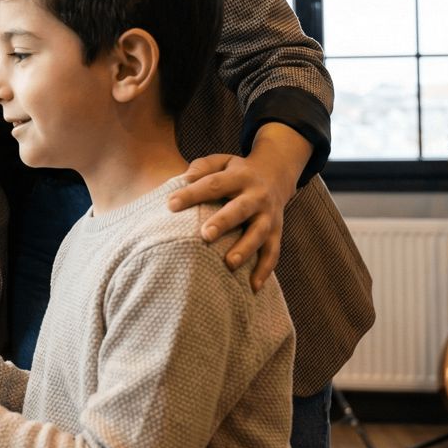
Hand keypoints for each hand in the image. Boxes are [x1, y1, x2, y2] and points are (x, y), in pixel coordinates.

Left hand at [168, 126, 307, 290]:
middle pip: (240, 209)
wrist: (276, 175)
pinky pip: (273, 253)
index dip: (192, 194)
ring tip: (229, 263)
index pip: (214, 184)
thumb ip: (203, 166)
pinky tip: (253, 287)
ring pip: (259, 234)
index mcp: (240, 176)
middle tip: (205, 235)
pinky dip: (265, 270)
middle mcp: (257, 196)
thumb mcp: (222, 161)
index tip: (170, 205)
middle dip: (223, 222)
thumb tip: (186, 178)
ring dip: (245, 249)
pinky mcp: (277, 232)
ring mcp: (269, 215)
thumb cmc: (236, 172)